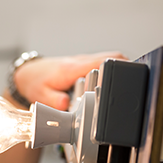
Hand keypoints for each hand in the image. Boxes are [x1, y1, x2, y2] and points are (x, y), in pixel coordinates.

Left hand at [12, 51, 127, 110]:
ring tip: (126, 84)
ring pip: (110, 58)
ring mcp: (83, 61)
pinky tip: (114, 83)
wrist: (28, 73)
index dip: (117, 68)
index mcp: (72, 68)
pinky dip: (112, 70)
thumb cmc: (35, 83)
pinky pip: (103, 63)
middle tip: (134, 83)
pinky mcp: (84, 64)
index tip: (128, 77)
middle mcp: (80, 61)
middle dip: (126, 67)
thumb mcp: (41, 95)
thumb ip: (54, 101)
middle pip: (112, 57)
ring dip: (120, 68)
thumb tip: (66, 105)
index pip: (101, 61)